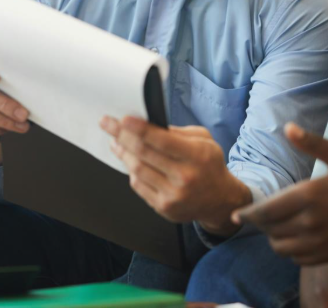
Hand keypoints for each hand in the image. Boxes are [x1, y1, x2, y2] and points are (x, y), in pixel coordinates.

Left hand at [100, 115, 251, 235]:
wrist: (219, 200)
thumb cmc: (209, 165)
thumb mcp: (204, 141)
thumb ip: (178, 132)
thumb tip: (148, 124)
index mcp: (197, 156)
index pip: (162, 140)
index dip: (139, 128)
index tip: (122, 119)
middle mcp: (184, 177)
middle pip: (144, 153)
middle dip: (122, 135)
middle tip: (108, 123)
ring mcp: (173, 195)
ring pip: (137, 169)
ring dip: (122, 152)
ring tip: (115, 141)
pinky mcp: (164, 208)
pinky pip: (139, 186)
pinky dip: (131, 170)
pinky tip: (129, 160)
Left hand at [232, 123, 327, 264]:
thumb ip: (312, 144)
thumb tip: (288, 128)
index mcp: (310, 195)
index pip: (266, 211)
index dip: (248, 214)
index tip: (237, 214)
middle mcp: (311, 223)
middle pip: (270, 231)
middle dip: (261, 224)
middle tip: (260, 216)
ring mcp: (322, 242)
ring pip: (283, 248)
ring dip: (275, 238)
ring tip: (277, 227)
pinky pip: (300, 259)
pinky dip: (292, 251)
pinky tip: (297, 239)